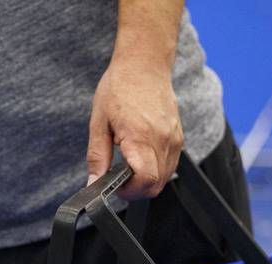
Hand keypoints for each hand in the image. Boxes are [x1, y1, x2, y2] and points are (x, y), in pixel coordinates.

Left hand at [86, 54, 183, 199]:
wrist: (144, 64)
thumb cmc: (120, 87)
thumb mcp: (99, 122)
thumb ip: (97, 157)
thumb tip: (93, 183)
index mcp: (141, 136)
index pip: (145, 181)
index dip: (129, 192)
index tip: (115, 187)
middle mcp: (163, 140)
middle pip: (156, 186)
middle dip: (136, 190)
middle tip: (118, 179)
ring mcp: (174, 139)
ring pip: (165, 178)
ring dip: (146, 181)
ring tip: (128, 165)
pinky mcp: (178, 137)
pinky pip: (170, 165)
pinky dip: (155, 170)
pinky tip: (140, 156)